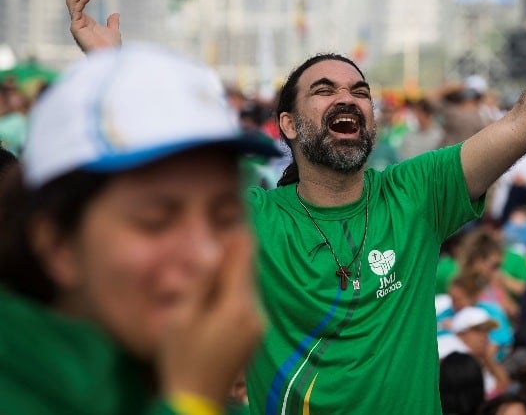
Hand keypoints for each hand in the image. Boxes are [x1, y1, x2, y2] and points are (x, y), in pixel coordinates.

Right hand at [66, 0, 121, 51]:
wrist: (110, 57)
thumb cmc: (111, 48)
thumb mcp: (114, 31)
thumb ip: (112, 22)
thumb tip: (115, 14)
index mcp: (85, 22)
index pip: (78, 2)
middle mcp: (78, 22)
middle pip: (72, 0)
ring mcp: (76, 25)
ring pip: (73, 3)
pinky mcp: (76, 28)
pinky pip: (77, 11)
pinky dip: (82, 1)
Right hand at [159, 233, 265, 404]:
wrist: (197, 400)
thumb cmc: (182, 358)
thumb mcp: (183, 317)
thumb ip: (203, 282)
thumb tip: (216, 249)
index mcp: (237, 305)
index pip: (244, 258)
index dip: (240, 234)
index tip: (236, 213)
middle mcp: (255, 311)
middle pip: (248, 270)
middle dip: (236, 252)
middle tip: (226, 228)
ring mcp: (259, 323)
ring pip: (248, 285)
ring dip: (235, 271)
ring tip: (219, 257)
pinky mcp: (256, 332)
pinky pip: (247, 300)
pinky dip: (235, 289)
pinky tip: (219, 290)